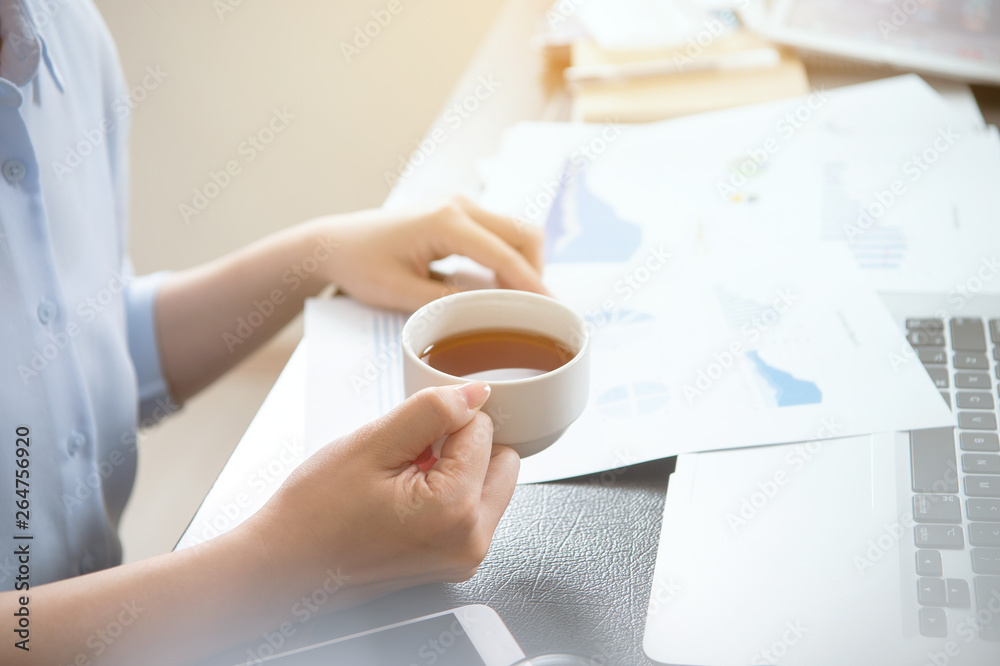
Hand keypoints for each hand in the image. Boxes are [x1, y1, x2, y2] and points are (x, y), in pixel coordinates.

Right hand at [244, 382, 519, 608]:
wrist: (282, 568)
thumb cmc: (314, 514)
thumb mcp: (371, 444)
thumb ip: (433, 411)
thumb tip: (476, 392)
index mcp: (456, 509)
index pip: (483, 429)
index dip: (443, 421)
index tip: (407, 437)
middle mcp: (471, 540)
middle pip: (501, 459)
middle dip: (463, 446)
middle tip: (409, 456)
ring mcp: (464, 558)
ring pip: (489, 484)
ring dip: (457, 470)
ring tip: (401, 482)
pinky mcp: (453, 563)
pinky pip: (472, 510)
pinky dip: (448, 495)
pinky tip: (404, 501)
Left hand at [304, 196, 546, 311]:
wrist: (335, 243)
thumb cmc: (359, 265)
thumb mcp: (398, 293)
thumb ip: (445, 302)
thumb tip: (487, 311)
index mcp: (444, 222)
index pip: (503, 254)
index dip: (531, 284)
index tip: (552, 310)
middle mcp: (459, 206)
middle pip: (523, 234)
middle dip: (536, 271)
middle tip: (536, 311)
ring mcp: (460, 206)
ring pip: (517, 232)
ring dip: (525, 264)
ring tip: (518, 303)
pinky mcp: (459, 214)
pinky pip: (500, 234)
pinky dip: (510, 258)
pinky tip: (500, 287)